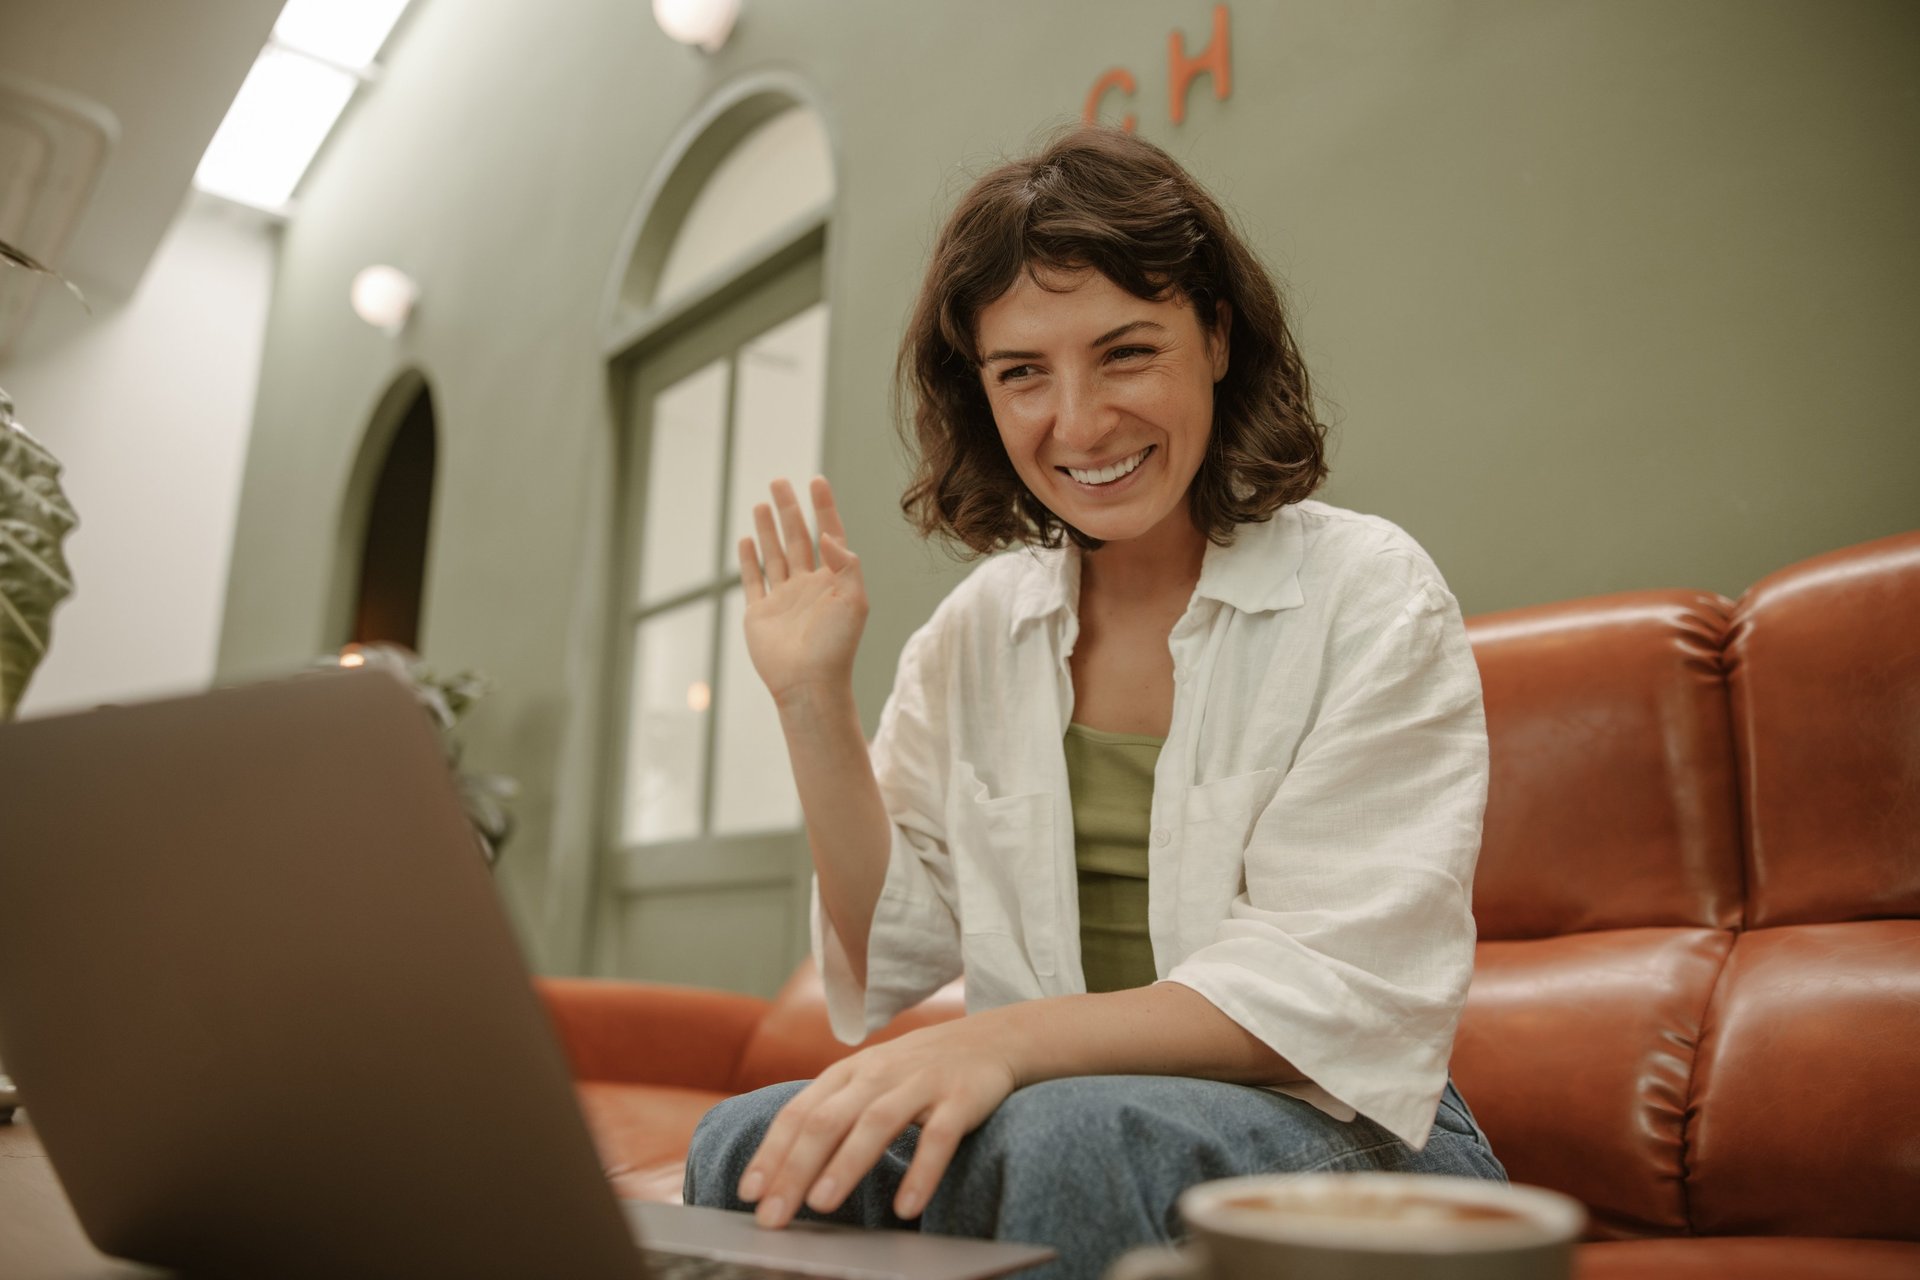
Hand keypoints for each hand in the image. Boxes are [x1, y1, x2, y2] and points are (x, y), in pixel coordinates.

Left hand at [735, 1020, 1018, 1227]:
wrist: (991, 1038)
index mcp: (848, 1073)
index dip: (772, 1152)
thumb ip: (831, 1113)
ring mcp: (920, 1084)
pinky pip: (939, 1137)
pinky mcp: (961, 1098)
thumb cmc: (917, 1069)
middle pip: (827, 1120)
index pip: (799, 1112)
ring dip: (846, 1164)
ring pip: (876, 1123)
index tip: (749, 1193)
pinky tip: (907, 1206)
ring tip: (821, 1204)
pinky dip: (921, 1171)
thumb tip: (782, 1167)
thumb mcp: (869, 1080)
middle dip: (794, 1169)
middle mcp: (878, 1074)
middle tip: (773, 1215)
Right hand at [739, 477, 868, 706]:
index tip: (816, 481)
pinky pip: (754, 580)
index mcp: (834, 581)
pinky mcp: (761, 613)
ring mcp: (783, 598)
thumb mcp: (855, 600)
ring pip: (774, 554)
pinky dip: (749, 559)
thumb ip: (845, 563)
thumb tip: (827, 536)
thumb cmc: (837, 646)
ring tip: (762, 503)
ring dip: (768, 528)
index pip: (829, 534)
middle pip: (797, 538)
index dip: (824, 507)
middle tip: (778, 481)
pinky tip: (747, 539)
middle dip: (789, 509)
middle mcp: (808, 586)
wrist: (809, 683)